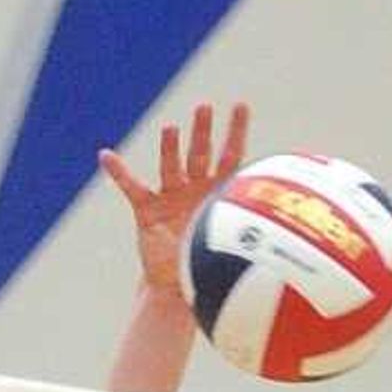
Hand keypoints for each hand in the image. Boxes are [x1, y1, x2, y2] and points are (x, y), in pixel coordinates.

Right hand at [99, 101, 249, 298]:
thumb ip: (250, 237)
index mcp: (217, 192)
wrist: (178, 286)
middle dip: (202, 132)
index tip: (241, 105)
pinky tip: (106, 155)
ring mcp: (170, 197)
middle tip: (205, 108)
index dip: (236, 132)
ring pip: (170, 166)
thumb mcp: (234, 249)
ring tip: (171, 128)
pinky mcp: (147, 211)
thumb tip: (285, 240)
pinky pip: (131, 188)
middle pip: (199, 154)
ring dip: (170, 148)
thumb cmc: (208, 265)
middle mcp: (193, 188)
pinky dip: (118, 173)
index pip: (230, 156)